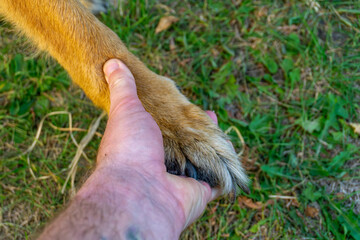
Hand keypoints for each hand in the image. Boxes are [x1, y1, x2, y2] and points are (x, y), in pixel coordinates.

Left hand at [97, 59, 218, 229]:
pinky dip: (225, 176)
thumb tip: (110, 62)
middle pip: (188, 147)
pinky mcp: (199, 193)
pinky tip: (233, 164)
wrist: (136, 186)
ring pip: (204, 164)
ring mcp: (182, 179)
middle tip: (213, 119)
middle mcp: (163, 163)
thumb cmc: (128, 145)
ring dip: (216, 152)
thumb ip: (122, 85)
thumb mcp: (125, 107)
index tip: (192, 109)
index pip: (170, 130)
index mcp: (147, 144)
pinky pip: (217, 183)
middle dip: (203, 134)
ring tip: (226, 139)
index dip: (182, 120)